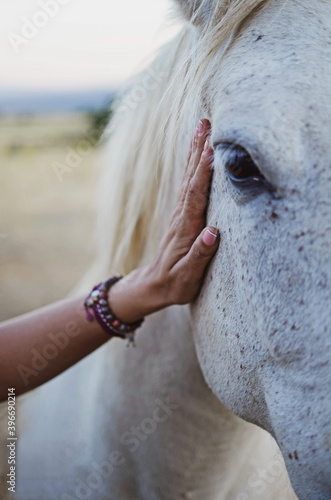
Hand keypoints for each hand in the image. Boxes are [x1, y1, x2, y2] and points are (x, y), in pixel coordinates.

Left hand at [148, 118, 218, 304]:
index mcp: (185, 228)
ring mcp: (180, 213)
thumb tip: (213, 233)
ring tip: (202, 128)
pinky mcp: (182, 214)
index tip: (214, 148)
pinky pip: (188, 184)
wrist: (152, 285)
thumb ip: (200, 255)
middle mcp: (182, 215)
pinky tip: (197, 154)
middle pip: (191, 177)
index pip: (196, 194)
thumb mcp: (187, 277)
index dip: (205, 171)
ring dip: (195, 151)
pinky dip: (193, 165)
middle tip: (207, 122)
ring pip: (189, 176)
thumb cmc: (173, 284)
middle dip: (199, 149)